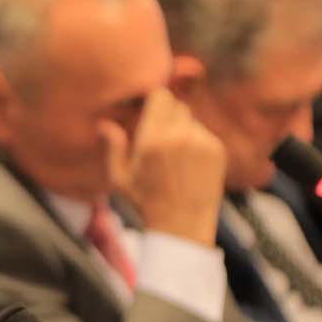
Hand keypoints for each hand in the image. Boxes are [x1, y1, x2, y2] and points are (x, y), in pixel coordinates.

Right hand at [99, 87, 225, 245]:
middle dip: (168, 117)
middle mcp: (179, 136)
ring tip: (176, 160)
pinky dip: (198, 144)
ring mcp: (201, 142)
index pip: (161, 96)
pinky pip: (205, 135)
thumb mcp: (120, 178)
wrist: (182, 225)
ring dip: (183, 131)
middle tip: (161, 141)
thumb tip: (104, 125)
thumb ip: (113, 148)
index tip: (152, 111)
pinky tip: (190, 166)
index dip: (156, 101)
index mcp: (152, 140)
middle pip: (178, 106)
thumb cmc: (146, 202)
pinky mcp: (217, 150)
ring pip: (192, 121)